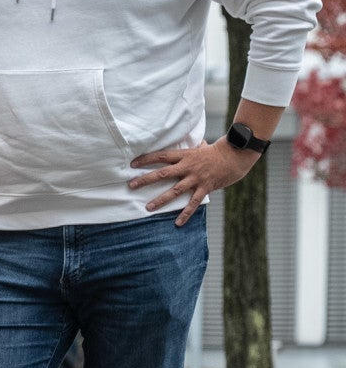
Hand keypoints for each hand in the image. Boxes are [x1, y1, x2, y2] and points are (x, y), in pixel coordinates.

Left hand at [128, 138, 262, 224]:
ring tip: (148, 208)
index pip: (161, 156)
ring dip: (161, 199)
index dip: (146, 159)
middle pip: (162, 173)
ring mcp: (196, 178)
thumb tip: (195, 144)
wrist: (236, 155)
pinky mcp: (205, 187)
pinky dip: (185, 214)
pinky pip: (193, 203)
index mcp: (184, 155)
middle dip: (146, 179)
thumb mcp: (202, 147)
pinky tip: (177, 223)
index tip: (132, 164)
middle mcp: (187, 167)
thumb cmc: (218, 151)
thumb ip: (193, 149)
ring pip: (175, 190)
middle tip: (131, 185)